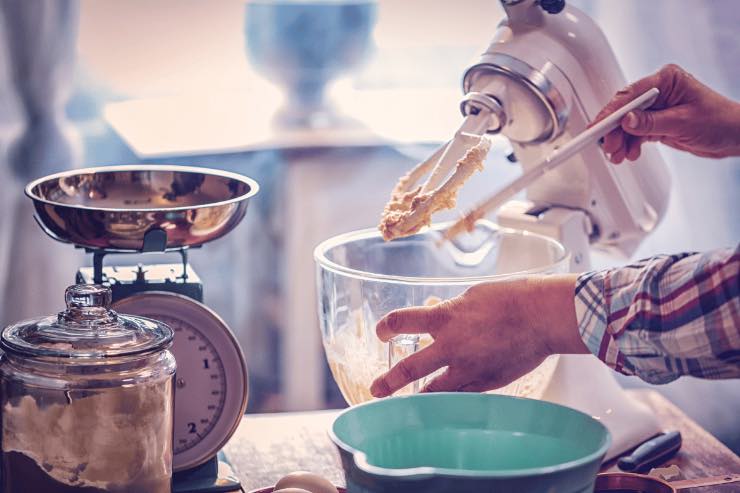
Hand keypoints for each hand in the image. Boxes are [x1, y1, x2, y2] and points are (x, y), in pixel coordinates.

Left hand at [369, 275, 586, 397]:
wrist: (542, 317)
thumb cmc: (510, 299)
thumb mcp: (471, 297)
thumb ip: (450, 312)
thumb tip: (439, 318)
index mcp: (445, 318)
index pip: (401, 321)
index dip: (386, 327)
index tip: (382, 332)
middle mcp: (451, 346)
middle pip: (408, 369)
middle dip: (388, 382)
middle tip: (377, 389)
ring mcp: (467, 369)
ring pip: (433, 392)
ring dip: (419, 396)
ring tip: (409, 403)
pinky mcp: (485, 384)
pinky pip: (460, 396)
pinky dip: (450, 399)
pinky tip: (446, 401)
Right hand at [595, 64, 739, 162]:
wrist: (735, 136)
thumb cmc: (720, 121)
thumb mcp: (682, 122)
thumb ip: (651, 122)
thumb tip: (626, 121)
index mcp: (667, 79)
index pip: (630, 95)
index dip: (611, 113)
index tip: (598, 126)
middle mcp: (660, 91)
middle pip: (625, 110)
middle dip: (614, 131)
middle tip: (608, 147)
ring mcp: (658, 107)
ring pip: (628, 124)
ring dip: (621, 141)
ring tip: (619, 156)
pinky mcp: (657, 121)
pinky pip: (636, 132)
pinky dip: (630, 144)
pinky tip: (630, 153)